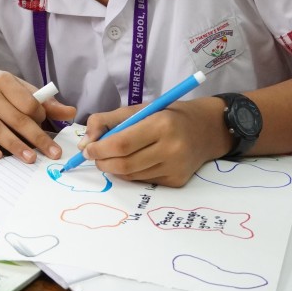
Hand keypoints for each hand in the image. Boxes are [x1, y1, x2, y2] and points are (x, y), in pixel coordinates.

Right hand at [0, 68, 75, 161]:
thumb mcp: (19, 89)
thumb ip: (44, 102)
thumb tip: (71, 113)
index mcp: (3, 80)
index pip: (27, 103)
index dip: (40, 117)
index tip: (45, 126)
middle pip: (16, 119)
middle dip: (36, 138)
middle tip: (52, 153)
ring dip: (15, 146)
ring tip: (31, 159)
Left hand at [80, 97, 228, 186]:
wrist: (206, 129)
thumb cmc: (168, 115)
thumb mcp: (139, 109)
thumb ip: (107, 121)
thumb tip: (86, 142)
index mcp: (162, 124)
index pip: (122, 143)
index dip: (100, 148)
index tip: (88, 148)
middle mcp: (172, 148)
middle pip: (125, 163)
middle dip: (103, 162)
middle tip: (94, 156)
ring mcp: (176, 167)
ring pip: (131, 175)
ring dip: (114, 168)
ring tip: (110, 158)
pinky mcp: (177, 181)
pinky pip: (143, 180)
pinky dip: (130, 173)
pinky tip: (132, 162)